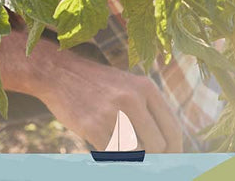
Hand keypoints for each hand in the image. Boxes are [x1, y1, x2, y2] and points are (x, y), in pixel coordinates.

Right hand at [33, 55, 183, 152]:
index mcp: (146, 88)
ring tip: (117, 141)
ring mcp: (111, 112)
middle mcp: (132, 98)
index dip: (174, 151)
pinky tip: (103, 142)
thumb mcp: (129, 86)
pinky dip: (111, 154)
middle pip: (157, 145)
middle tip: (139, 154)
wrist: (60, 73)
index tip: (169, 161)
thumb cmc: (99, 85)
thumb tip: (167, 148)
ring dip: (129, 154)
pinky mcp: (92, 125)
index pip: (172, 129)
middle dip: (151, 155)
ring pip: (136, 152)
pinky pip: (113, 154)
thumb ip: (149, 111)